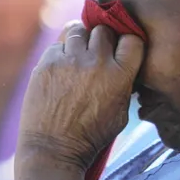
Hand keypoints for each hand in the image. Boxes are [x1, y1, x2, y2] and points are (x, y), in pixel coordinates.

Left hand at [17, 21, 144, 169]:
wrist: (53, 149)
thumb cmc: (90, 136)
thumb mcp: (121, 113)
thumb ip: (124, 84)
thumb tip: (122, 63)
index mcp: (120, 75)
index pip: (132, 39)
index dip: (127, 42)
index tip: (121, 48)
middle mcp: (97, 63)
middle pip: (104, 30)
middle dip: (102, 38)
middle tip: (97, 51)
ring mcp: (70, 60)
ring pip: (79, 29)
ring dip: (80, 39)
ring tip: (77, 53)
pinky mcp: (47, 62)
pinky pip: (57, 44)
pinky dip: (60, 52)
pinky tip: (61, 67)